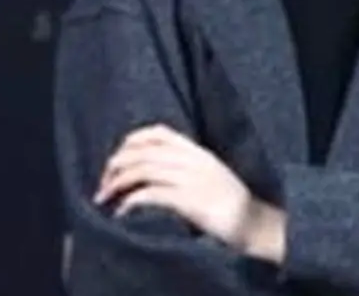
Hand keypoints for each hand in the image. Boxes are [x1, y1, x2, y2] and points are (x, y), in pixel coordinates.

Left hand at [95, 124, 268, 251]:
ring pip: (142, 170)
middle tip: (103, 184)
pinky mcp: (190, 201)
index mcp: (198, 152)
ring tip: (105, 197)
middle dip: (115, 166)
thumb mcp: (211, 175)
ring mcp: (192, 179)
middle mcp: (193, 161)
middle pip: (142, 152)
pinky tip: (122, 212)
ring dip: (116, 183)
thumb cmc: (230, 204)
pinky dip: (130, 202)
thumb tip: (151, 170)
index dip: (131, 141)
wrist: (255, 225)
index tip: (116, 159)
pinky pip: (150, 194)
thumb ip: (187, 167)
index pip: (158, 133)